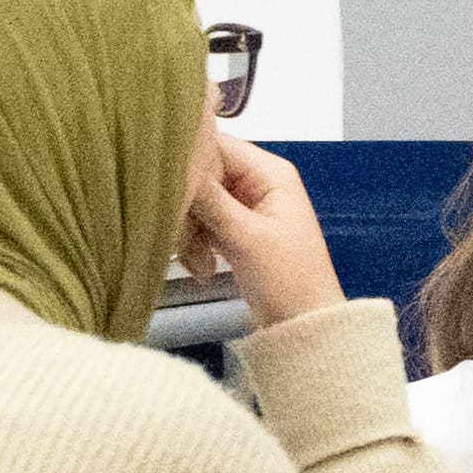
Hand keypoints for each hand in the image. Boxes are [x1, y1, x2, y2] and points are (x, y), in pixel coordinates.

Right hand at [186, 123, 341, 327]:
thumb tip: (175, 161)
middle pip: (204, 173)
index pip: (217, 144)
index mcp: (269, 171)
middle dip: (189, 204)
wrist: (305, 328)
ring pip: (199, 200)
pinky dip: (197, 241)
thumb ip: (208, 198)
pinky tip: (200, 266)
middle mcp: (258, 181)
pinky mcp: (236, 229)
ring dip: (191, 228)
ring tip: (198, 262)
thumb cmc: (286, 280)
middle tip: (184, 238)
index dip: (190, 162)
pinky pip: (204, 222)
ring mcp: (246, 206)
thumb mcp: (244, 236)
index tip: (167, 187)